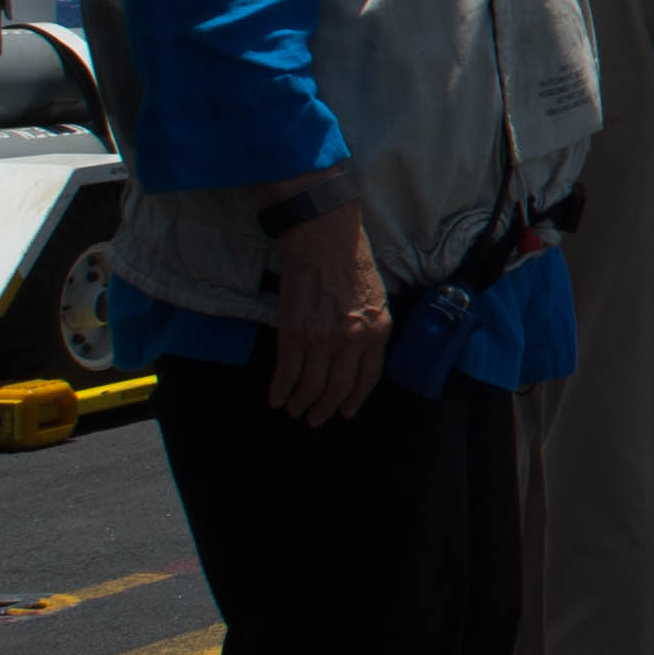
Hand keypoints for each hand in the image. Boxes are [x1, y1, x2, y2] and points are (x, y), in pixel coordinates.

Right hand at [267, 204, 390, 426]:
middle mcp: (353, 340)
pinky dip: (280, 388)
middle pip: (338, 388)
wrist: (325, 235)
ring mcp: (323, 338)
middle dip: (325, 409)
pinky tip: (275, 398)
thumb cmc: (351, 259)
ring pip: (312, 386)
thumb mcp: (375, 297)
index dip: (354, 399)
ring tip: (293, 410)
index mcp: (378, 331)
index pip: (368, 378)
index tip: (346, 411)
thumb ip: (368, 327)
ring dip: (300, 403)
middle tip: (314, 419)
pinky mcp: (295, 331)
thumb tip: (355, 352)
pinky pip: (287, 371)